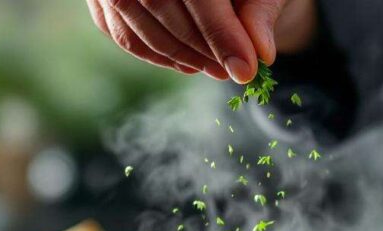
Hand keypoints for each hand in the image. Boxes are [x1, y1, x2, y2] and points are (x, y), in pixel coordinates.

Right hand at [86, 0, 316, 83]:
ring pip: (135, 24)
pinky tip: (188, 63)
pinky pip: (122, 34)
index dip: (219, 32)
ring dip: (179, 57)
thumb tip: (261, 53)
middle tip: (230, 71)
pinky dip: (157, 55)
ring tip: (214, 68)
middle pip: (159, 3)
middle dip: (199, 47)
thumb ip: (259, 11)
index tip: (243, 68)